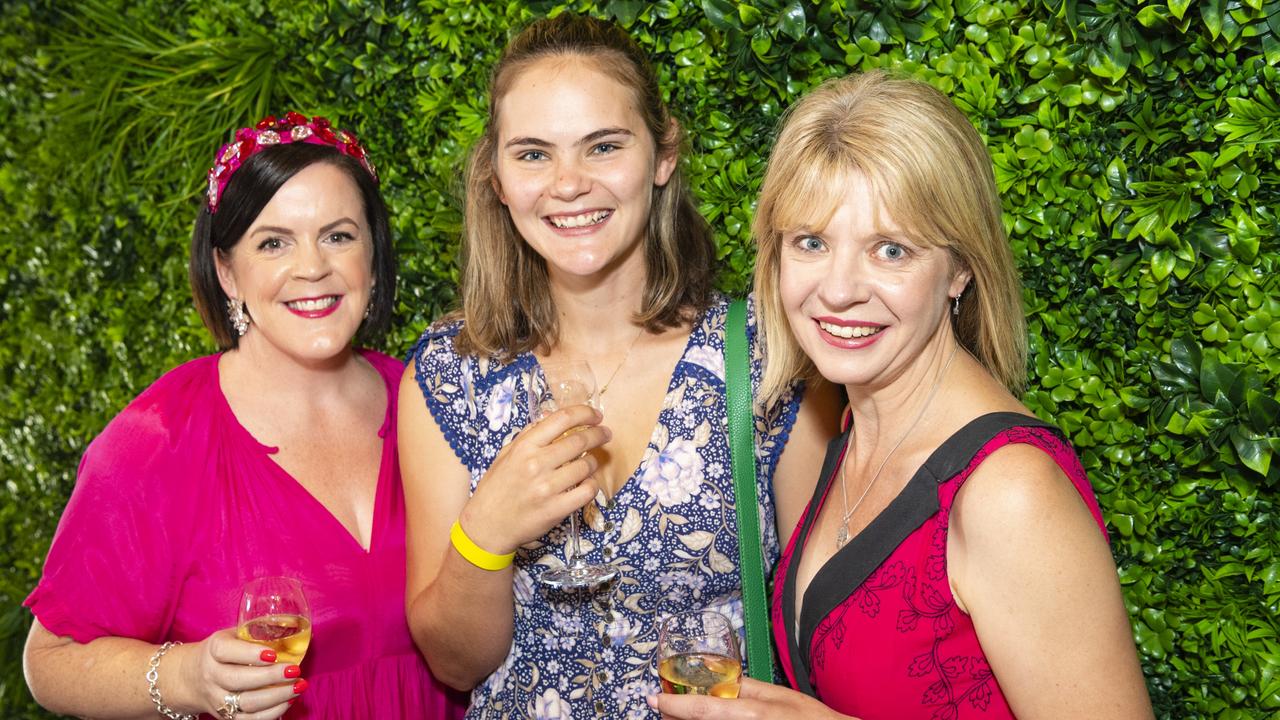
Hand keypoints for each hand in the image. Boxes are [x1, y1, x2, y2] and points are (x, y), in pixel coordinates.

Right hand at [174, 628, 305, 718]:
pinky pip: (249, 719)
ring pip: (246, 703)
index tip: (273, 654)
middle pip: (237, 679)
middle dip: (270, 676)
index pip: (225, 651)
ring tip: (298, 685)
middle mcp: (212, 675)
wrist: (192, 678)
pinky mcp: (225, 716)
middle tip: (294, 670)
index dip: (250, 653)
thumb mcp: (232, 635)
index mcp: (213, 650)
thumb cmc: (224, 652)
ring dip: (277, 696)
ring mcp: (217, 698)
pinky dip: (272, 712)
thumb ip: (256, 631)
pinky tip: (289, 700)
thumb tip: (293, 625)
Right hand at [461, 403, 609, 553]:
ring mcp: (547, 487)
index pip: (562, 419)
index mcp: (524, 447)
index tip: (595, 416)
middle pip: (580, 440)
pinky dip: (592, 485)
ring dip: (594, 461)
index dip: (585, 413)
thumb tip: (550, 416)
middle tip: (605, 434)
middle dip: (598, 434)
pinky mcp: (556, 509)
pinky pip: (587, 491)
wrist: (487, 526)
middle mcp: (537, 464)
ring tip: (591, 462)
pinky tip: (588, 483)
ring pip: (587, 466)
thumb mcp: (505, 455)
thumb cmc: (495, 489)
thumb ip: (528, 435)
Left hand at [648, 678, 858, 719]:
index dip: (672, 706)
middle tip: (665, 710)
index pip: (703, 709)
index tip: (652, 700)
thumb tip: (719, 677)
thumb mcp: (779, 695)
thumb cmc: (810, 719)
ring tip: (679, 717)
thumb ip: (747, 686)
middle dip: (676, 718)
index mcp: (752, 712)